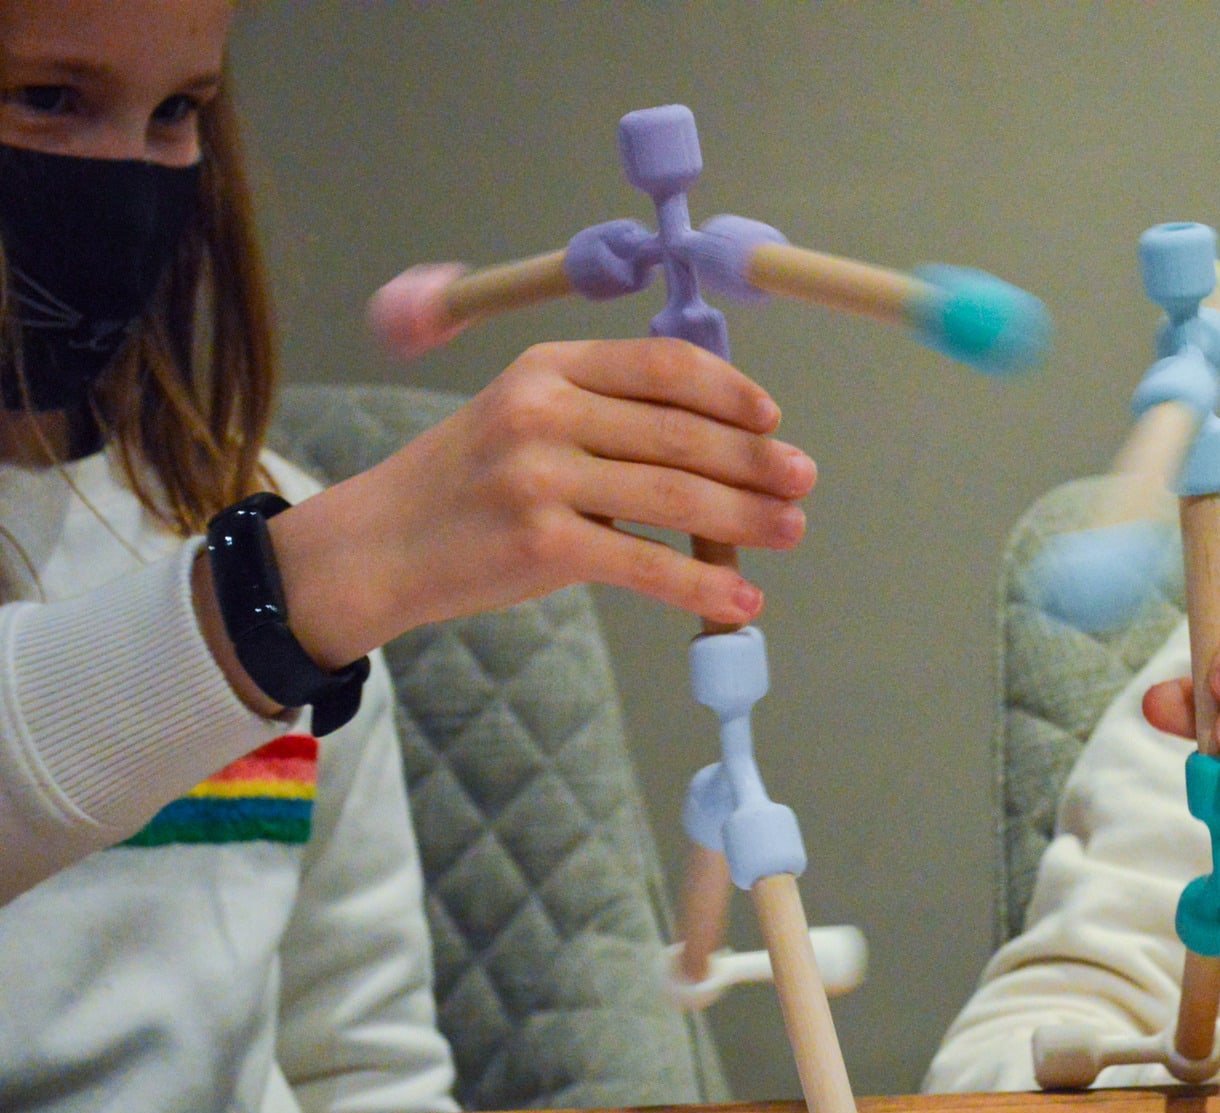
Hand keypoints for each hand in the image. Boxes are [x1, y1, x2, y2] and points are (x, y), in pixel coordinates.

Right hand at [268, 338, 816, 666]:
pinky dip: (702, 586)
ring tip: (790, 531)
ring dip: (746, 519)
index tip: (772, 418)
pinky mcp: (541, 545)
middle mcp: (544, 411)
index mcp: (548, 367)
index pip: (662, 366)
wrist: (377, 545)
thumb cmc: (467, 485)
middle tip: (803, 480)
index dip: (730, 391)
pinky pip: (645, 564)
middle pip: (681, 432)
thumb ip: (606, 414)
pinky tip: (740, 600)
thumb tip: (723, 440)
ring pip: (675, 497)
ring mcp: (540, 477)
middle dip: (754, 461)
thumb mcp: (524, 417)